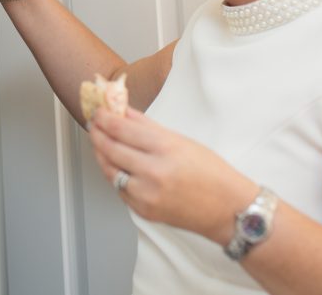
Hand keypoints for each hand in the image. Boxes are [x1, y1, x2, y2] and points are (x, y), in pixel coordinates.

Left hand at [89, 107, 256, 242]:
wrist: (228, 210)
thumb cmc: (212, 173)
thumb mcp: (181, 141)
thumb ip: (147, 126)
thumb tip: (124, 111)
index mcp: (165, 149)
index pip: (123, 129)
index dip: (105, 119)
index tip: (97, 111)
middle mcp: (153, 172)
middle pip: (111, 149)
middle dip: (97, 134)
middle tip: (93, 124)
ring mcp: (146, 195)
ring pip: (110, 171)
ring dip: (101, 155)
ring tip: (99, 142)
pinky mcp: (143, 211)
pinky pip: (120, 189)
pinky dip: (114, 175)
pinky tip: (114, 164)